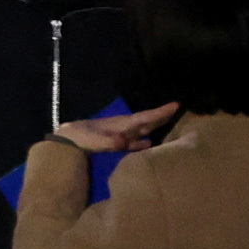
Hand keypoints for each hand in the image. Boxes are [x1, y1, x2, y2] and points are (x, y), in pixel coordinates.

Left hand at [55, 105, 173, 154]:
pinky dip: (143, 141)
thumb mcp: (97, 141)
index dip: (160, 112)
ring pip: (142, 129)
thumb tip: (124, 142)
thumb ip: (111, 142)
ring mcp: (121, 134)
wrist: (69, 140)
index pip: (145, 117)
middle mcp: (125, 126)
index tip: (176, 105)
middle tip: (179, 110)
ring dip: (155, 126)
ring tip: (169, 124)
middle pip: (147, 120)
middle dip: (162, 116)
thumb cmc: (83, 138)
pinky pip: (135, 141)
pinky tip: (150, 144)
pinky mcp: (116, 142)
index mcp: (123, 124)